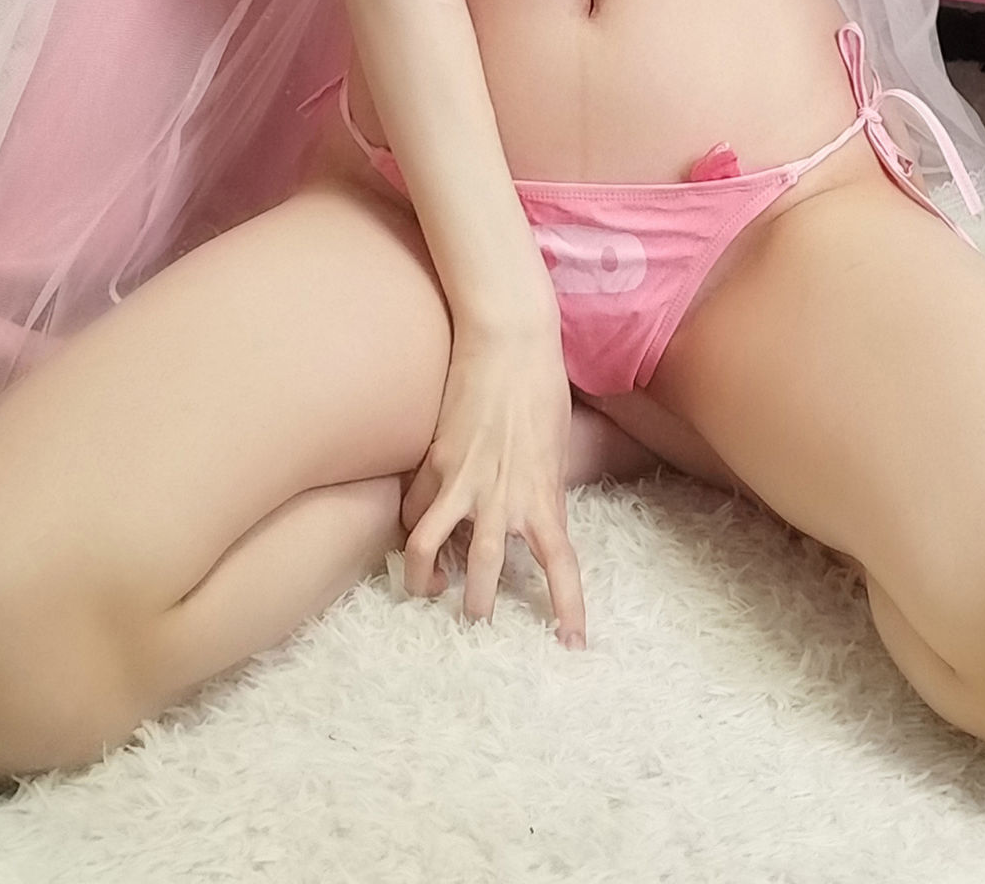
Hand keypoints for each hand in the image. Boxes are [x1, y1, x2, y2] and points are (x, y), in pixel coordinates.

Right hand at [398, 325, 587, 648]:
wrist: (511, 340)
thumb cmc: (544, 388)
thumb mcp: (557, 450)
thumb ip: (542, 492)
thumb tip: (530, 522)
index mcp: (543, 495)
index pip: (560, 564)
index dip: (567, 609)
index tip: (572, 644)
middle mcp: (503, 496)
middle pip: (484, 572)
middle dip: (477, 607)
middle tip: (475, 619)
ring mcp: (464, 479)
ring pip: (428, 547)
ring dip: (425, 578)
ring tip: (427, 590)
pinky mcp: (436, 459)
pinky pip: (416, 506)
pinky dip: (412, 525)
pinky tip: (415, 531)